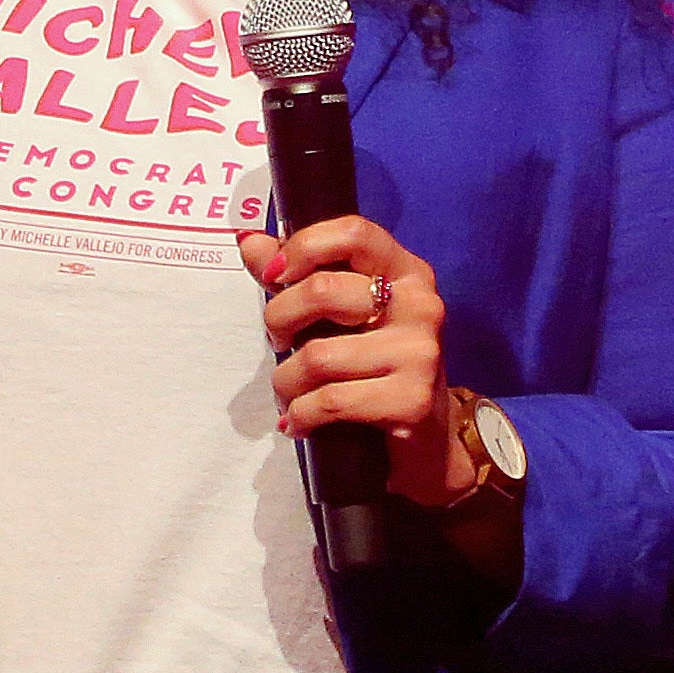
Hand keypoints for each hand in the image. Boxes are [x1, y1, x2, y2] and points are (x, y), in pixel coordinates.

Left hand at [240, 215, 472, 506]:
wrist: (425, 440)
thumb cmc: (372, 367)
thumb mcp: (339, 316)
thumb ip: (296, 275)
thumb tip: (248, 238)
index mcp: (406, 272)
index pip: (353, 232)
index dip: (303, 247)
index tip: (273, 274)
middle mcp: (421, 304)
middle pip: (322, 290)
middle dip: (278, 319)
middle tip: (277, 342)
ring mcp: (420, 352)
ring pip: (317, 356)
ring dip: (285, 382)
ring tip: (288, 393)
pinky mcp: (412, 400)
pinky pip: (329, 400)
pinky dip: (300, 414)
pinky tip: (298, 422)